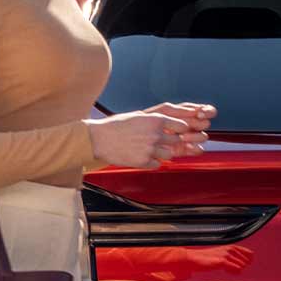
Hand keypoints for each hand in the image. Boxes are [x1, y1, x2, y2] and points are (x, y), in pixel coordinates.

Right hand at [86, 102, 215, 168]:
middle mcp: (155, 135)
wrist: (99, 139)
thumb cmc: (117, 126)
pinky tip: (141, 156)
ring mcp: (150, 149)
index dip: (180, 129)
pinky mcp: (144, 162)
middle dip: (170, 141)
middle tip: (159, 141)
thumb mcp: (138, 116)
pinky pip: (157, 164)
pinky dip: (152, 162)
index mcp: (155, 120)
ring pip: (168, 154)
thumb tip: (169, 123)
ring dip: (162, 153)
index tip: (176, 131)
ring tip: (149, 149)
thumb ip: (155, 120)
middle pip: (176, 141)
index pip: (181, 126)